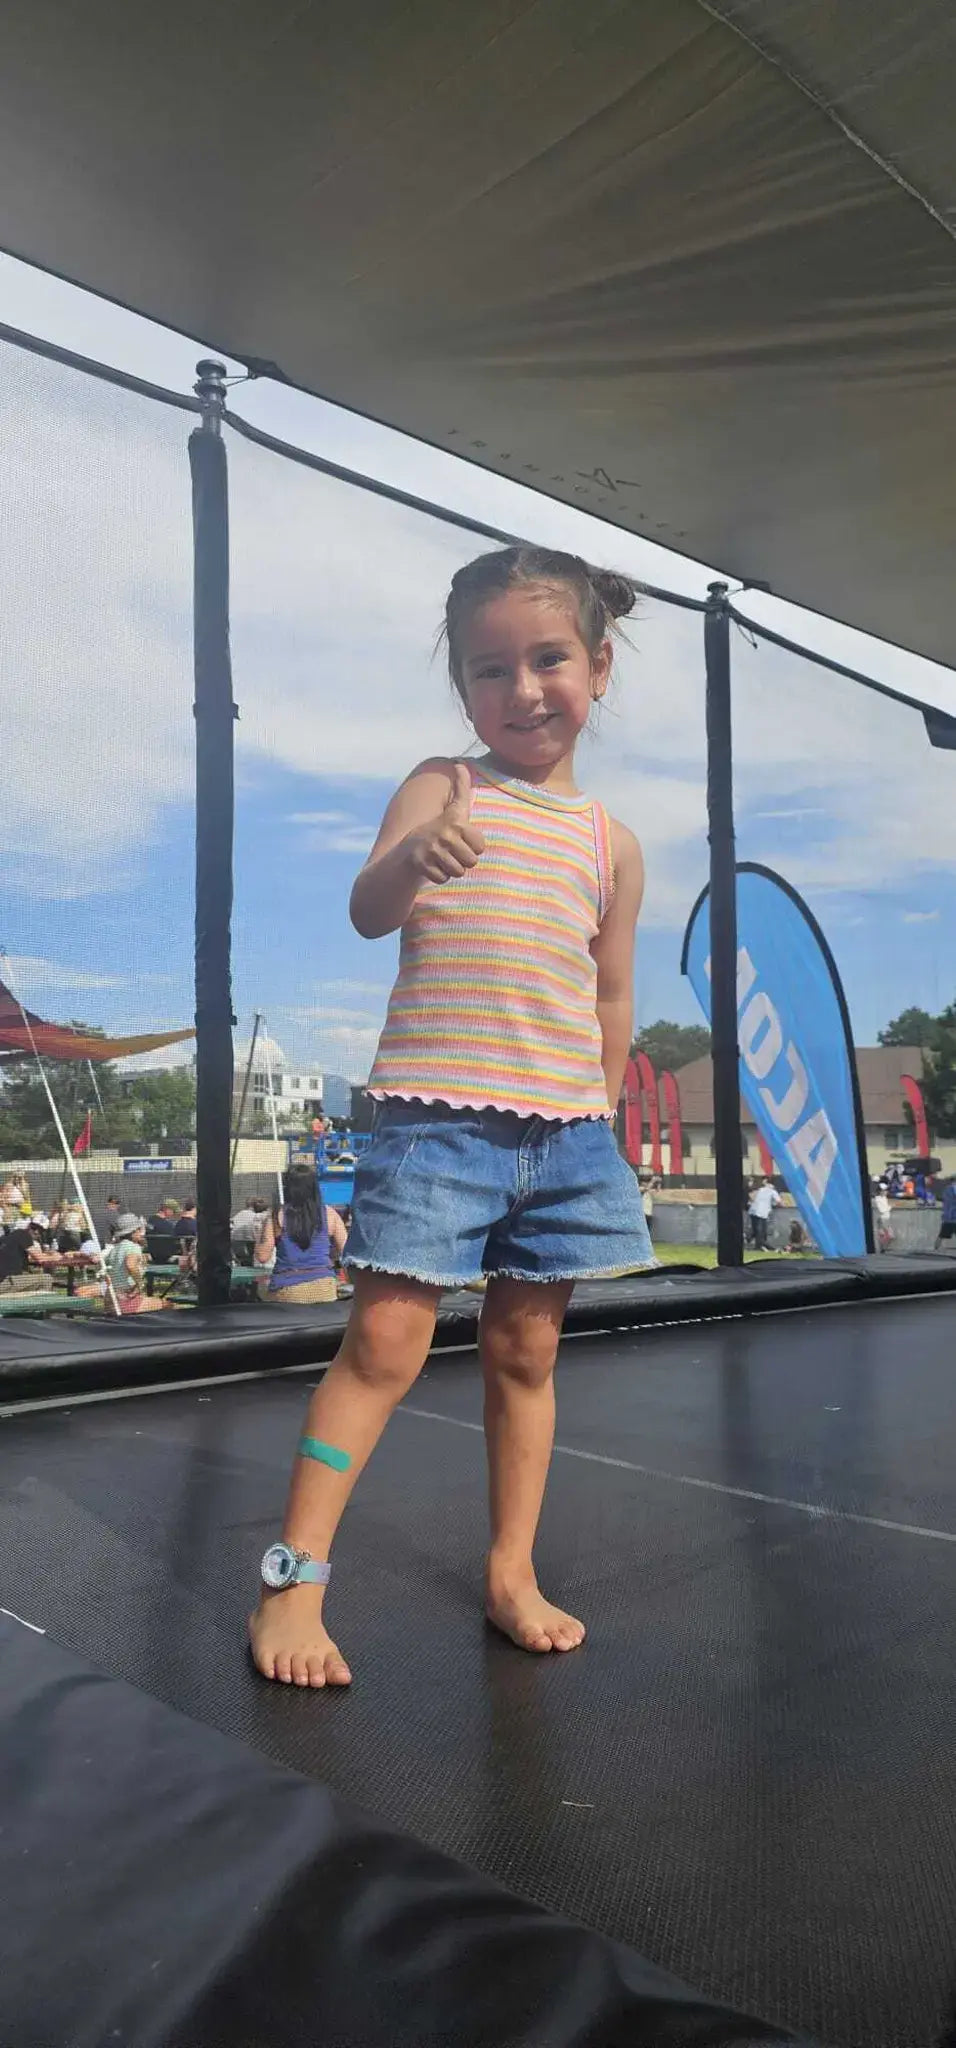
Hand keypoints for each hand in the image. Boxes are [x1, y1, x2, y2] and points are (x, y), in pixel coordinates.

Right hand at [405, 764, 484, 883]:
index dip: (472, 847)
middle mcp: (444, 834)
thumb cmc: (438, 830)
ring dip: (451, 869)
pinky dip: (438, 876)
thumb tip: (461, 763)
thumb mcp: (452, 810)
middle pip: (471, 862)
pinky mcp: (421, 864)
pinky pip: (443, 879)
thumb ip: (462, 790)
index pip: (481, 846)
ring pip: (458, 872)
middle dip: (462, 861)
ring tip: (440, 858)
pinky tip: (431, 865)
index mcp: (456, 821)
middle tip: (449, 852)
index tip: (459, 840)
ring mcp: (432, 849)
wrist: (406, 849)